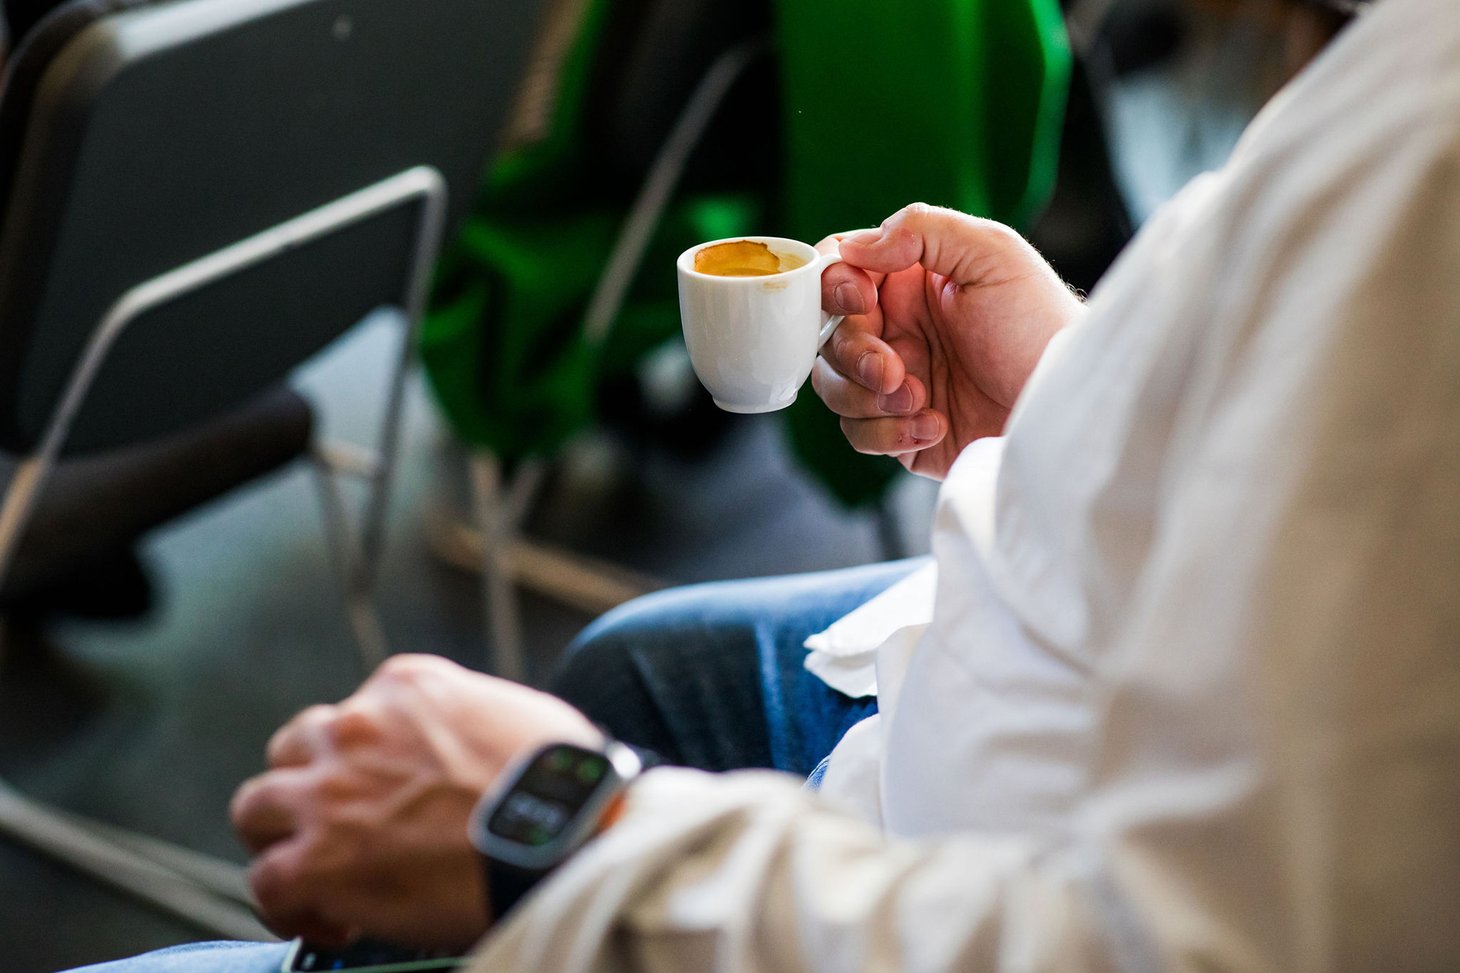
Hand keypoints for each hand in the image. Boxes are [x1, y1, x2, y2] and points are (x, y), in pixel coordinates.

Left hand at [229, 654, 600, 950]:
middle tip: (339, 826)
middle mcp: (357, 728)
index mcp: (407, 688)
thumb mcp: (518, 714)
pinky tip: (331, 923)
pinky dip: (290, 907)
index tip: (384, 792)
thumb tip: (481, 750)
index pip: (355, 712)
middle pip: (294, 749)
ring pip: (256, 808)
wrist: (562, 838)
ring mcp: (329, 793)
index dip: (363, 759)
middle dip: (311, 786)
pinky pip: (267, 883)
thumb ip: (474, 720)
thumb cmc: (561, 784)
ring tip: (316, 874)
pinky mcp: (316, 860)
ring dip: (282, 838)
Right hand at [814, 203, 1084, 479]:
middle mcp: (897, 329)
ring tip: (922, 401)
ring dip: (868, 398)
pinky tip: (936, 426)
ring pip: (833, 387)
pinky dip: (888, 434)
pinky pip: (859, 434)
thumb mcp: (994, 254)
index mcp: (909, 281)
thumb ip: (924, 230)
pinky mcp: (901, 432)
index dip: (833, 287)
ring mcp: (896, 383)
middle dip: (854, 355)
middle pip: (827, 336)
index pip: (839, 273)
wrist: (1068, 406)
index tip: (858, 301)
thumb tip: (857, 246)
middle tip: (893, 371)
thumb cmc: (1042, 325)